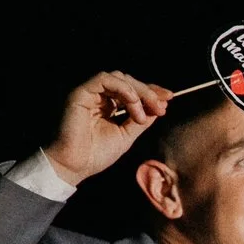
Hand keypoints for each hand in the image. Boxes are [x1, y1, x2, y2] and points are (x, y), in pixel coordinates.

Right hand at [46, 70, 171, 185]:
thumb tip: (159, 107)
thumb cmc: (95, 154)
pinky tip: (133, 103)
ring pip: (118, 78)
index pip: (132, 91)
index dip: (151, 92)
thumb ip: (140, 120)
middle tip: (162, 106)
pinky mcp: (80, 92)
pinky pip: (103, 79)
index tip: (169, 99)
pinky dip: (122, 88)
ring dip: (137, 93)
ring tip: (143, 114)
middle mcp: (98, 96)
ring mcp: (88, 92)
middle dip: (148, 92)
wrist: (74, 166)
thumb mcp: (126, 135)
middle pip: (128, 81)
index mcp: (107, 105)